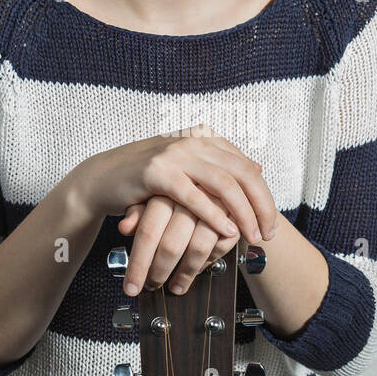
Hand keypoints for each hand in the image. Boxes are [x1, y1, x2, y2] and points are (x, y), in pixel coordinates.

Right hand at [71, 124, 275, 245]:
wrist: (104, 178)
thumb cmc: (150, 179)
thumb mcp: (190, 168)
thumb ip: (221, 166)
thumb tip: (259, 167)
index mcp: (206, 139)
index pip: (248, 168)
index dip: (264, 197)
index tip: (271, 225)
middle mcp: (194, 141)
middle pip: (242, 174)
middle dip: (260, 207)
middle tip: (267, 235)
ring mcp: (176, 154)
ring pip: (223, 184)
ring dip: (242, 213)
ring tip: (250, 236)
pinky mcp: (157, 172)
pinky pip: (193, 195)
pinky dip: (212, 215)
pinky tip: (225, 231)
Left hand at [117, 194, 249, 295]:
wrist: (222, 174)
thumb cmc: (182, 186)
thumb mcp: (155, 193)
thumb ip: (139, 211)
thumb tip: (124, 227)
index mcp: (166, 189)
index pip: (147, 232)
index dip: (138, 264)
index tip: (131, 286)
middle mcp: (190, 196)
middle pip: (171, 245)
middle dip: (160, 273)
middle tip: (152, 286)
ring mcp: (215, 205)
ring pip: (197, 249)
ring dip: (185, 273)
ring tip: (176, 286)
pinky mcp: (235, 214)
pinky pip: (220, 246)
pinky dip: (208, 261)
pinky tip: (197, 268)